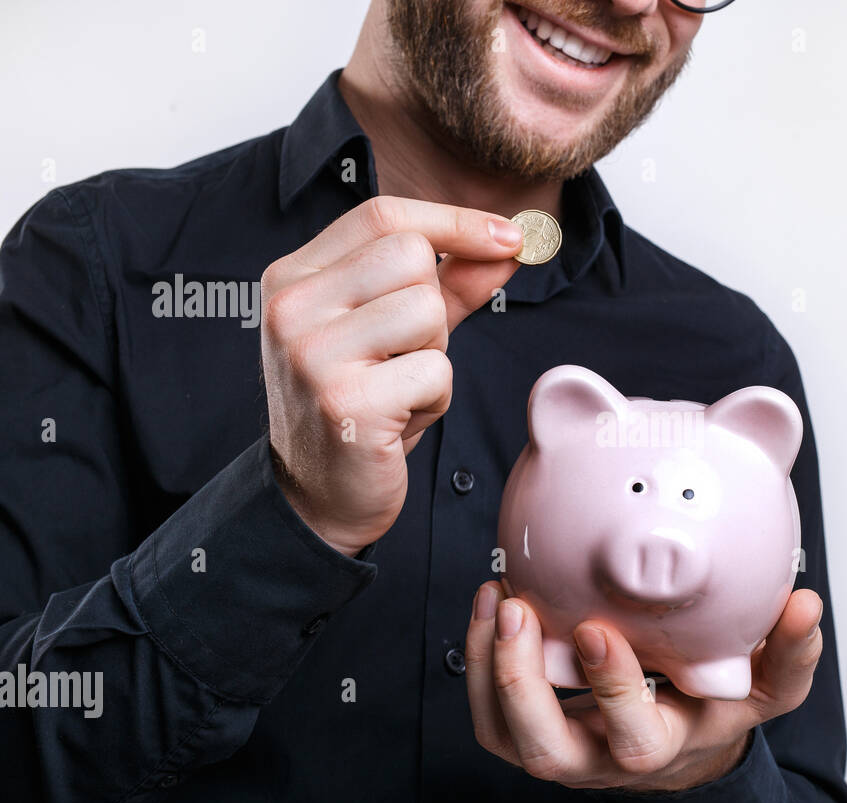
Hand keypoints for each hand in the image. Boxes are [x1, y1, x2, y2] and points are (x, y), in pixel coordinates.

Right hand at [260, 196, 522, 555]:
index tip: (508, 237)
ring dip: (434, 357)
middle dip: (434, 308)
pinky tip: (398, 421)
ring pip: (427, 312)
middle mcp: (291, 307)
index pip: (383, 217)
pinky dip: (434, 400)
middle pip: (411, 257)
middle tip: (407, 356)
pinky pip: (435, 371)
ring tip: (399, 390)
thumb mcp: (401, 335)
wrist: (319, 496)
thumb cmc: (362, 406)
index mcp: (293, 277)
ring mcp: (312, 353)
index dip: (454, 222)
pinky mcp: (345, 401)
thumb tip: (509, 243)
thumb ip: (451, 285)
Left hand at [466, 585, 823, 791]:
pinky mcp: (533, 731)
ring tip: (496, 601)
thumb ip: (790, 653)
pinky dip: (478, 663)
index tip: (596, 628)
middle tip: (520, 613)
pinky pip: (490, 715)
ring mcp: (563, 748)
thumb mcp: (764, 687)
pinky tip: (490, 607)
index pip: (633, 737)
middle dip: (522, 684)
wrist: (682, 738)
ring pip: (506, 735)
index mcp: (661, 748)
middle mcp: (602, 758)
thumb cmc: (716, 708)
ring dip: (488, 669)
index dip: (610, 688)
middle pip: (547, 750)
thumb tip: (806, 607)